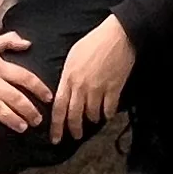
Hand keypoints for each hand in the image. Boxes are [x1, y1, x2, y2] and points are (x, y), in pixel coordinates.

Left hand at [47, 13, 137, 141]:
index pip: (58, 107)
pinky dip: (108, 114)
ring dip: (92, 119)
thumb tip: (65, 89)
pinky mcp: (113, 88)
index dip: (56, 125)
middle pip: (74, 115)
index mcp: (68, 77)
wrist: (117, 35)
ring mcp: (98, 88)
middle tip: (75, 136)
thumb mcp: (73, 56)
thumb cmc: (94, 41)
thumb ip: (68, 75)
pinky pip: (109, 108)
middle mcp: (81, 86)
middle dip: (74, 129)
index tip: (55, 138)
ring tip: (93, 119)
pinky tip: (108, 114)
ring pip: (92, 114)